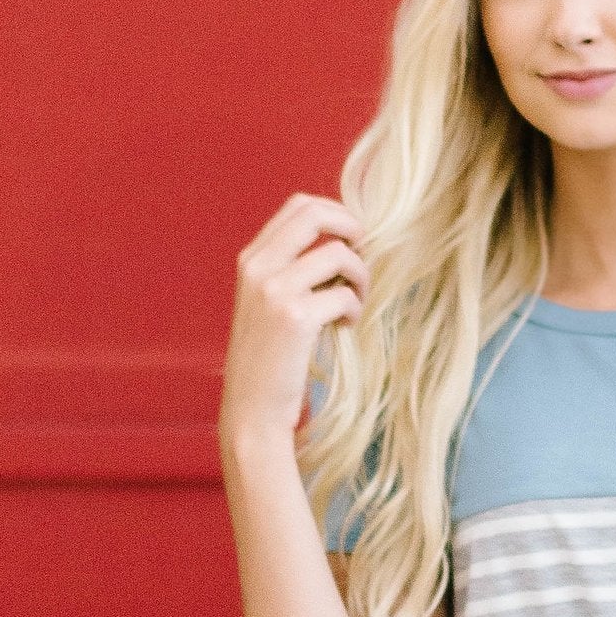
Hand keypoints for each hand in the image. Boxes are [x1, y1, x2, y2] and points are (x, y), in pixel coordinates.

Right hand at [220, 193, 367, 467]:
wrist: (251, 410)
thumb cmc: (269, 358)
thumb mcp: (268, 303)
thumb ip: (292, 268)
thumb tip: (345, 239)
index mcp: (251, 260)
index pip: (298, 206)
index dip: (335, 213)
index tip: (351, 239)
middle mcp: (257, 268)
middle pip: (316, 214)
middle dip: (352, 227)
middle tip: (364, 254)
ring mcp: (273, 291)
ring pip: (339, 253)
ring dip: (359, 276)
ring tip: (354, 302)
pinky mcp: (295, 317)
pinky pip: (344, 294)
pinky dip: (354, 308)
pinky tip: (345, 326)